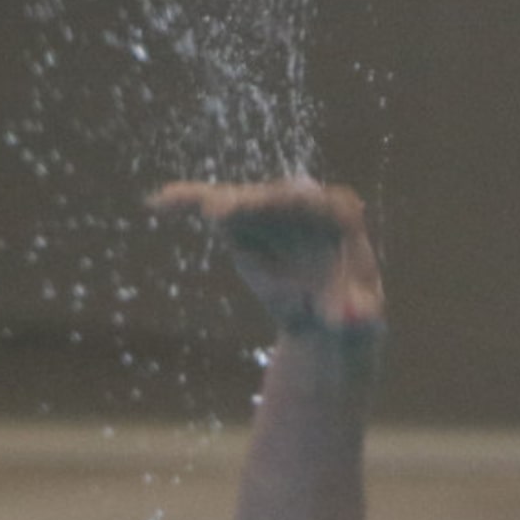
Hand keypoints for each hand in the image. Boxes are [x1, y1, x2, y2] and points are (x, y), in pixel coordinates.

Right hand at [150, 180, 384, 334]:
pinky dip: (186, 201)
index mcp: (342, 216)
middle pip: (277, 198)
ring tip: (190, 207)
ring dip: (218, 204)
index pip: (323, 205)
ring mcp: (271, 208)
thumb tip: (346, 321)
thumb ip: (358, 318)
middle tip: (221, 212)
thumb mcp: (361, 321)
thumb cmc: (352, 313)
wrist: (328, 316)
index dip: (304, 203)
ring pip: (241, 201)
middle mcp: (305, 203)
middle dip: (251, 203)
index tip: (288, 200)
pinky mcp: (243, 219)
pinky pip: (211, 205)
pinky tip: (157, 202)